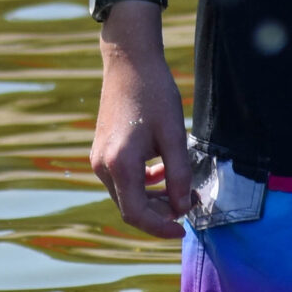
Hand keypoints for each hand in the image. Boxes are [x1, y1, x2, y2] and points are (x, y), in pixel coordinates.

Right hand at [91, 6, 190, 238]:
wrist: (129, 62)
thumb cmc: (154, 94)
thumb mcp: (174, 136)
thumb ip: (179, 175)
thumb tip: (183, 208)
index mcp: (119, 163)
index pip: (136, 214)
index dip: (160, 227)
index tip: (184, 229)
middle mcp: (102, 165)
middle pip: (131, 207)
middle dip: (161, 213)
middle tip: (192, 205)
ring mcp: (99, 158)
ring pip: (127, 195)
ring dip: (154, 198)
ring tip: (184, 191)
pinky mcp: (102, 151)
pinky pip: (123, 179)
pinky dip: (144, 183)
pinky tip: (164, 172)